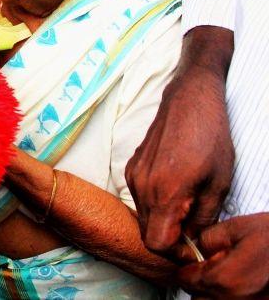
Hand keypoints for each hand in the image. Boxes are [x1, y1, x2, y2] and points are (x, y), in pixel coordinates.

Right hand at [125, 29, 234, 252]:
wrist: (190, 99)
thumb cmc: (210, 136)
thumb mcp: (220, 182)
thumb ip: (203, 217)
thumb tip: (194, 240)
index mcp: (165, 193)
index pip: (156, 244)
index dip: (176, 251)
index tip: (192, 245)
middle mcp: (142, 186)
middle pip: (148, 231)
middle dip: (170, 235)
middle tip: (195, 225)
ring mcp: (133, 175)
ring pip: (143, 214)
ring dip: (163, 216)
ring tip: (188, 201)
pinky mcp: (131, 165)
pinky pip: (139, 196)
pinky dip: (155, 200)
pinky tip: (175, 185)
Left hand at [178, 213, 268, 298]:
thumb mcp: (235, 228)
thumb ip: (207, 240)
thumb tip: (195, 249)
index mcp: (225, 278)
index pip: (186, 281)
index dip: (186, 268)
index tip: (192, 263)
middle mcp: (238, 299)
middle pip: (200, 299)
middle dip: (201, 284)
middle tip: (212, 269)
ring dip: (217, 294)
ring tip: (230, 277)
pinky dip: (235, 297)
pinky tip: (243, 285)